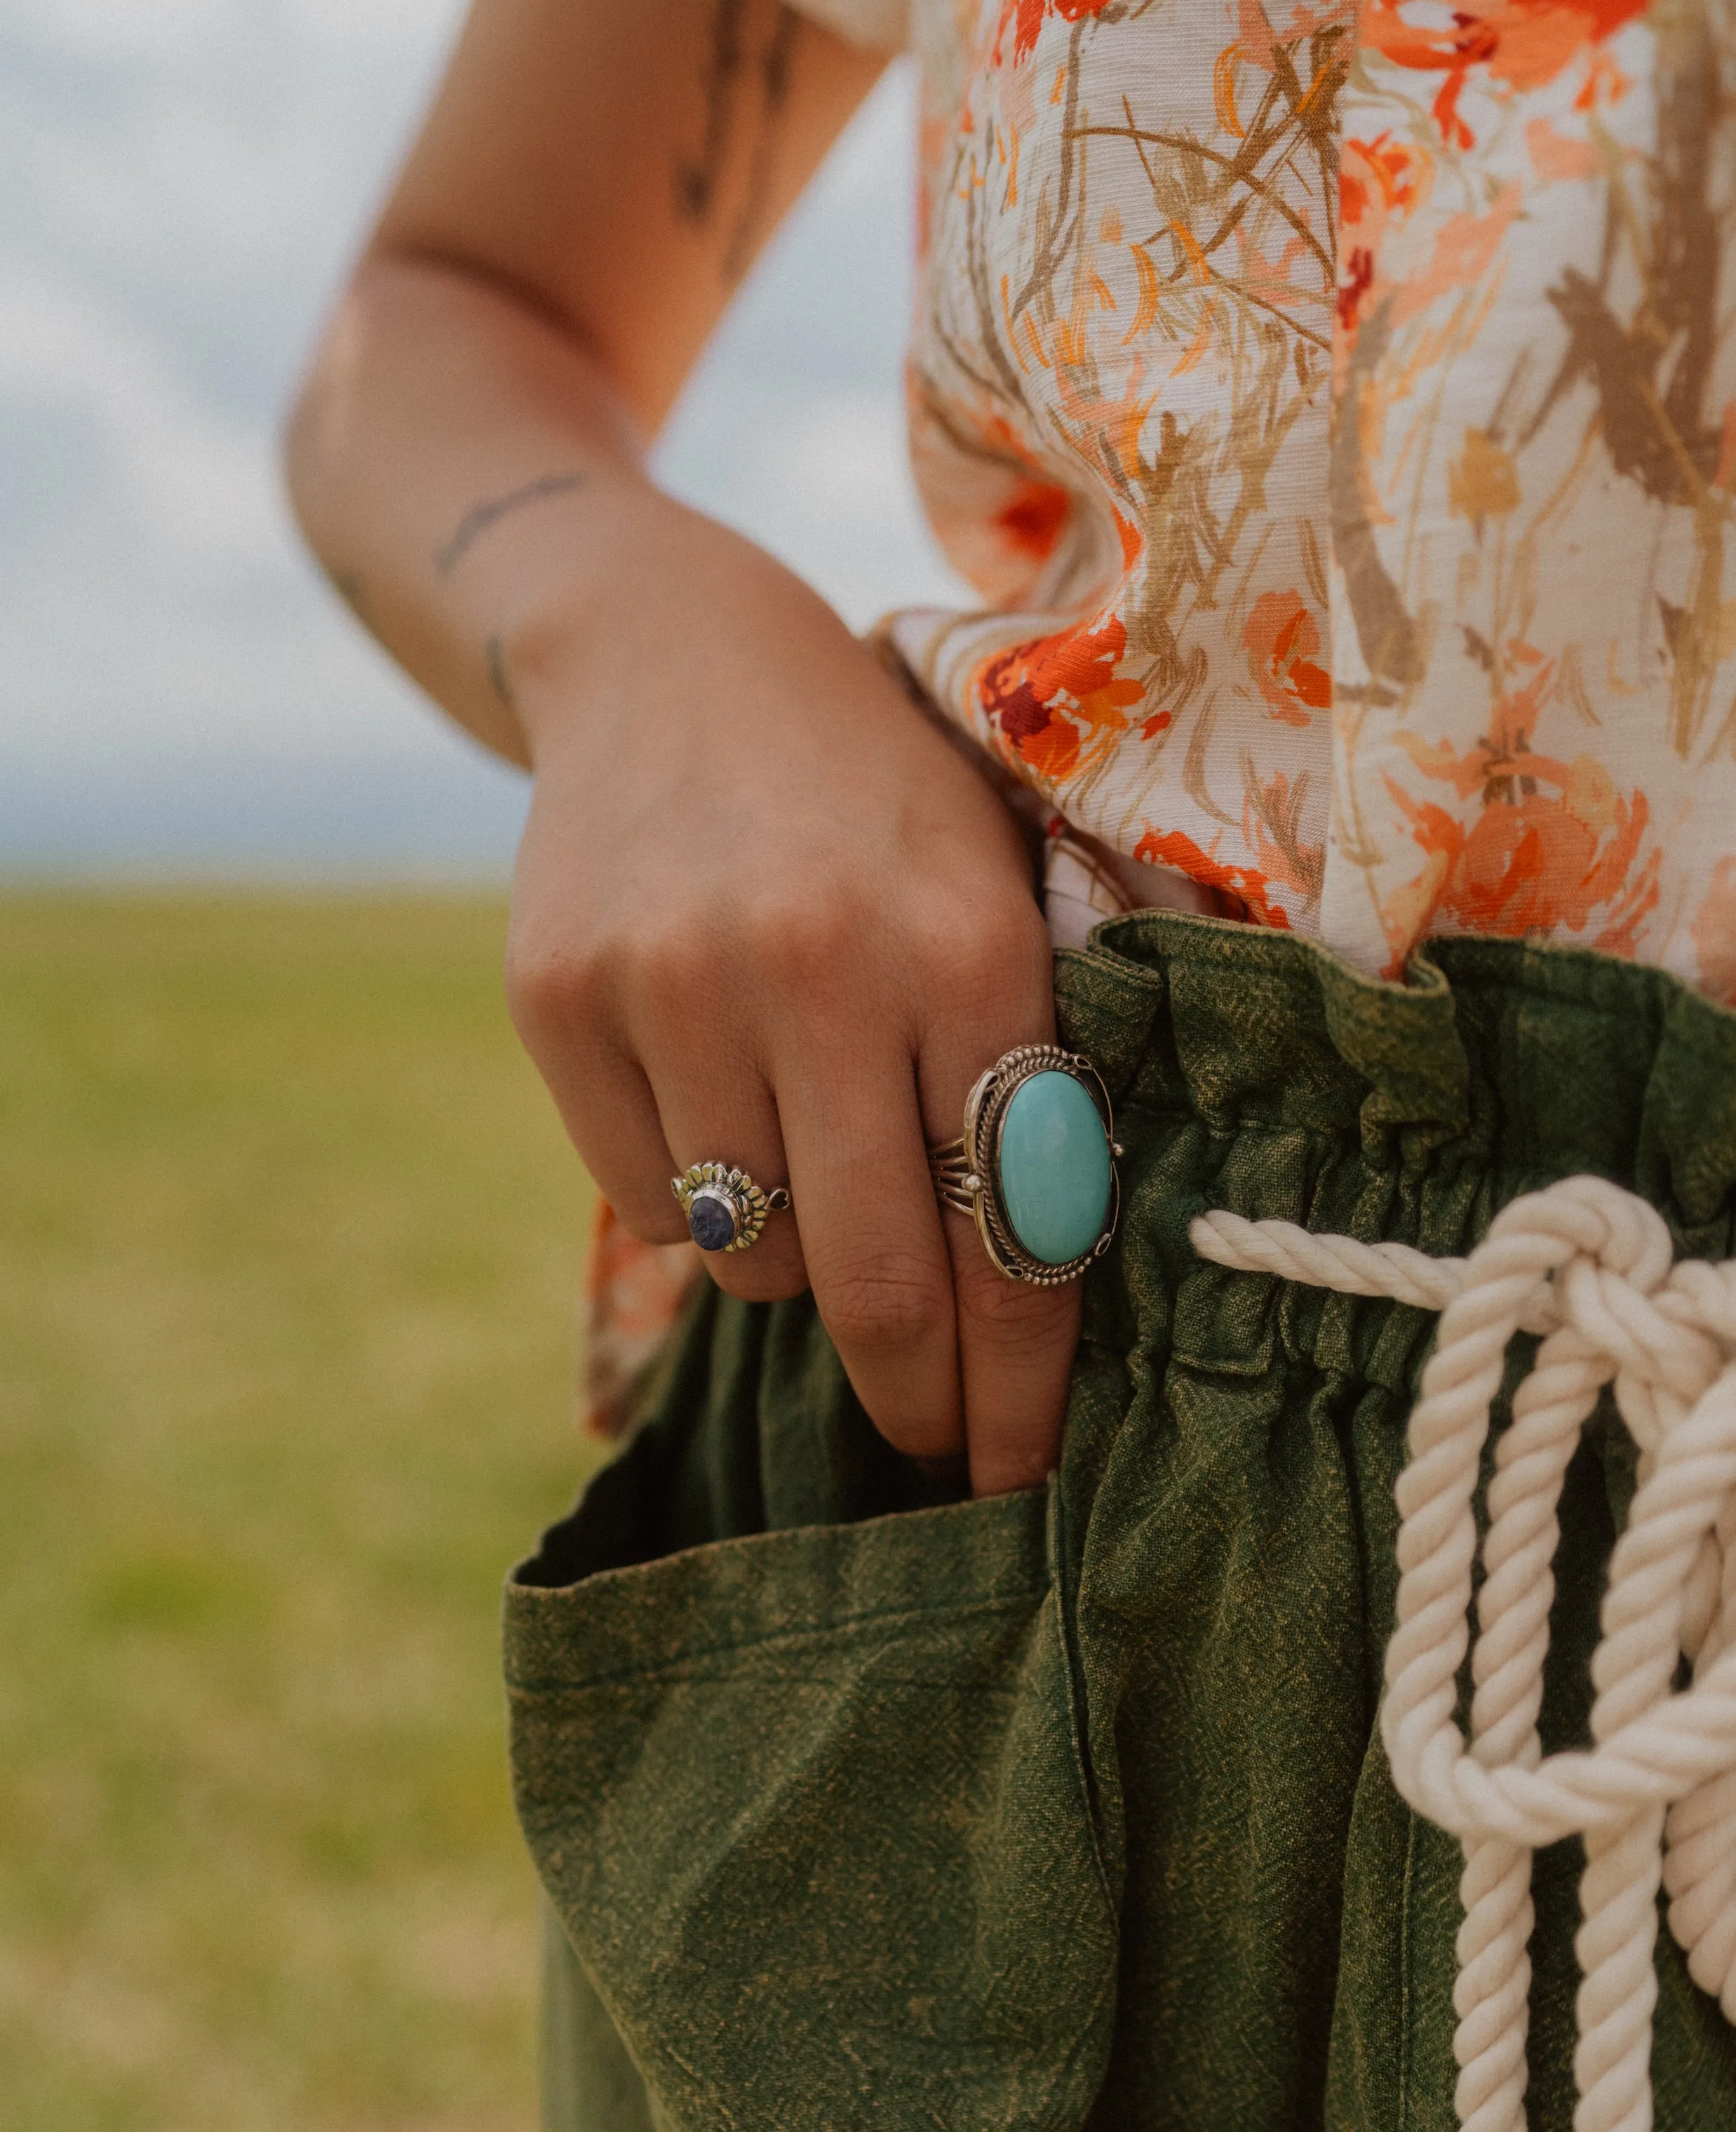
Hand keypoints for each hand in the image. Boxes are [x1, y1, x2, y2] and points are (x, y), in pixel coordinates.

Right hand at [503, 483, 1079, 1494]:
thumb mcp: (990, 886)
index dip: (1021, 1387)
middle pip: (878, 1282)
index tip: (1019, 1477)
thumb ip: (1022, 1066)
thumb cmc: (871, 803)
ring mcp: (674, 983)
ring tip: (811, 1157)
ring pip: (756, 1255)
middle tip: (931, 1441)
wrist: (665, 653)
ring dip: (803, 1258)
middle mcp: (820, 965)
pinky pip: (649, 1206)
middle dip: (917, 1396)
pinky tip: (717, 1106)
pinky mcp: (558, 1000)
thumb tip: (1034, 1300)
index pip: (1017, 1229)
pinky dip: (699, 1205)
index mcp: (967, 942)